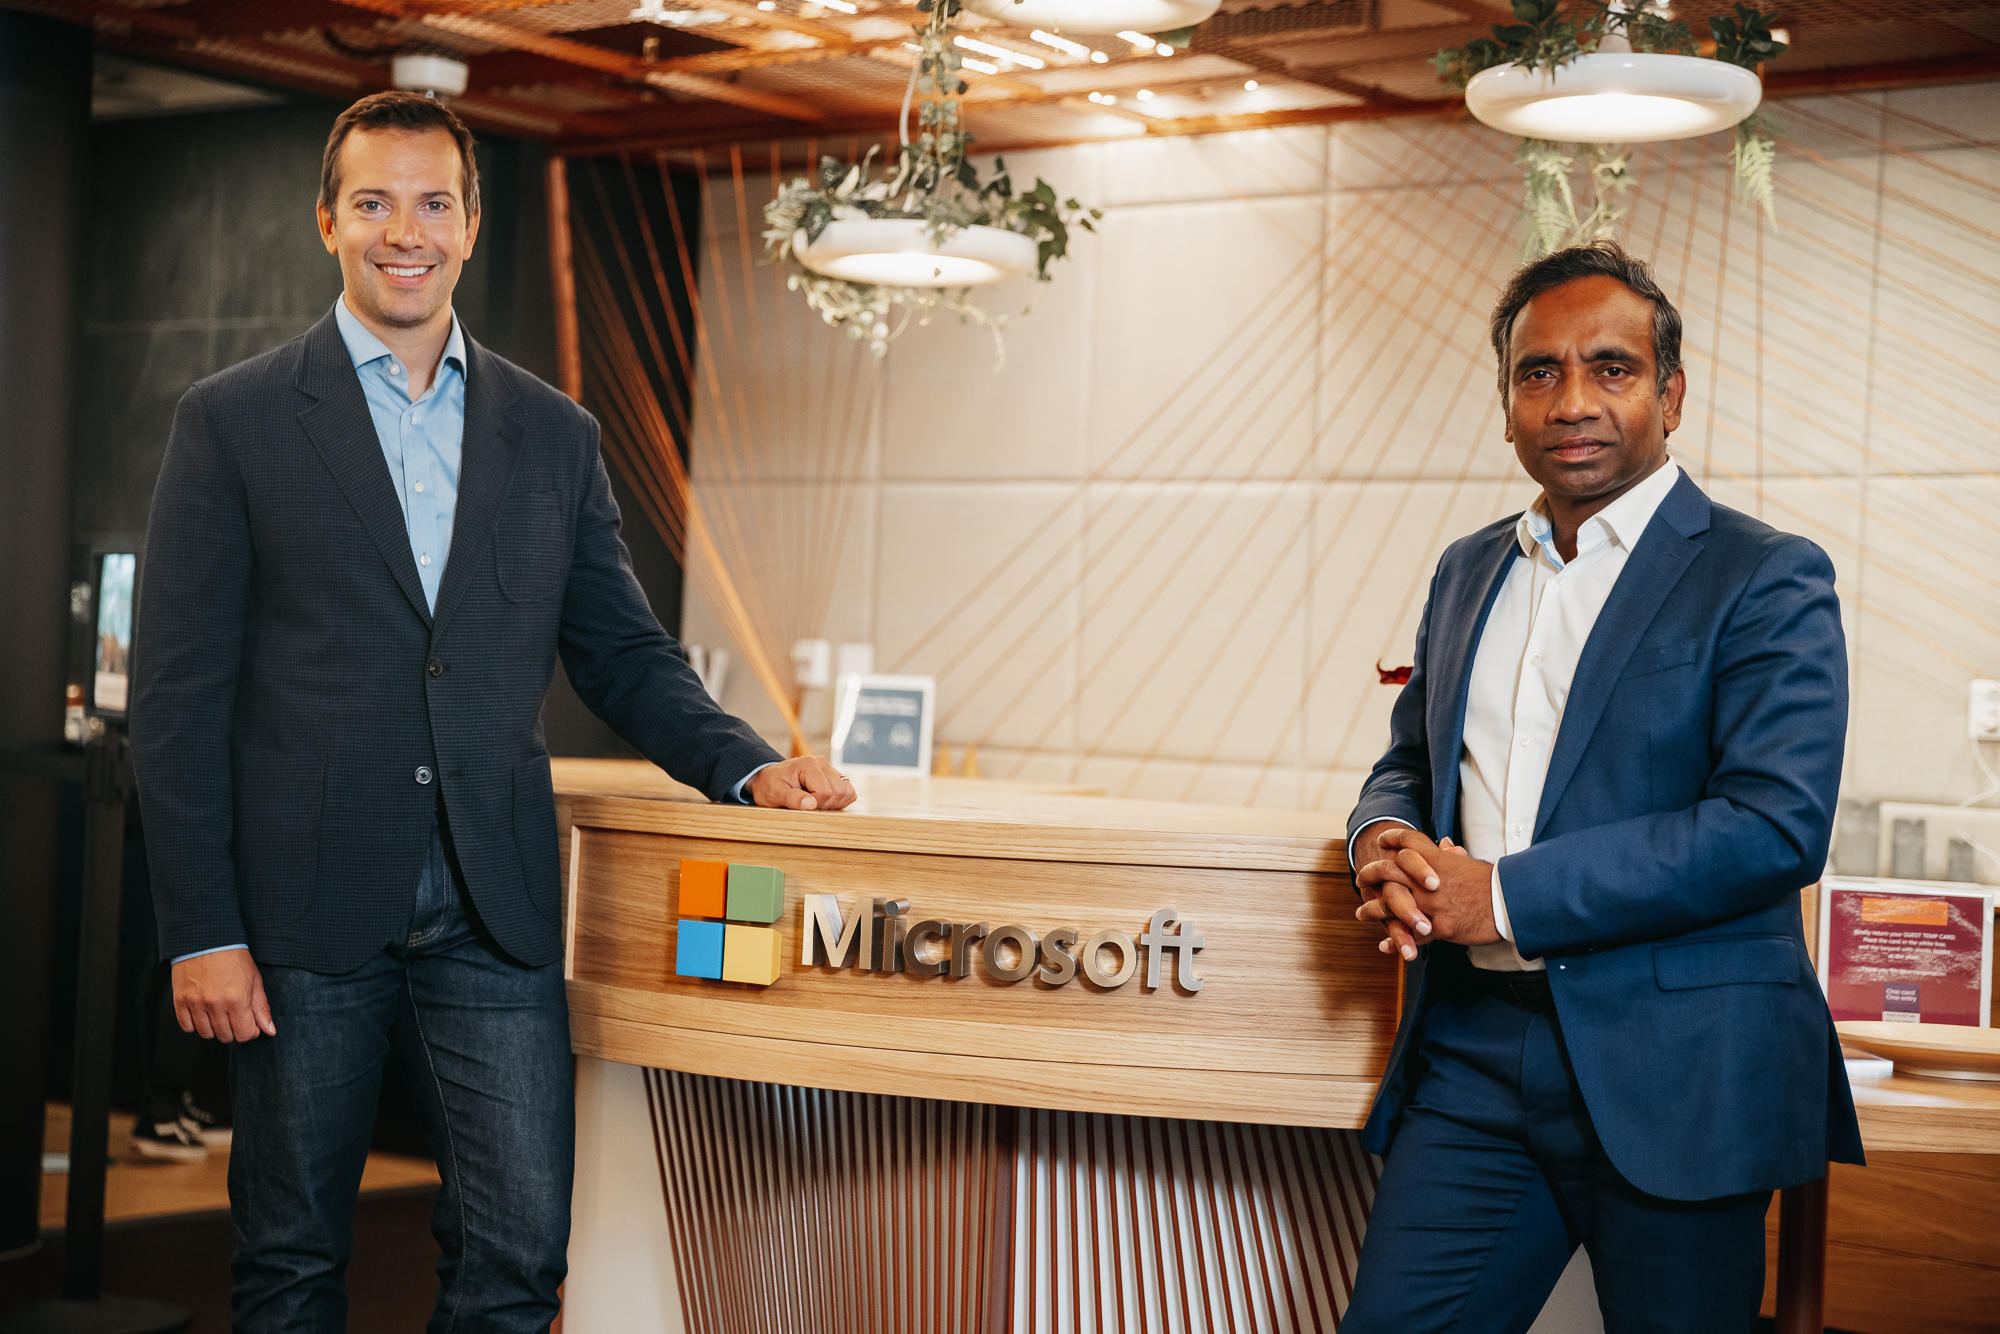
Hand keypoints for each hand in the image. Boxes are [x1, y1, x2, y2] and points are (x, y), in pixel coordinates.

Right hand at [173, 948, 275, 1042]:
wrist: (207, 940)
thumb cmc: (233, 959)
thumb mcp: (254, 981)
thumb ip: (261, 1008)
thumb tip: (269, 1031)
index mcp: (237, 999)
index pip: (245, 1035)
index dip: (250, 1031)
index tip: (249, 1023)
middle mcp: (215, 1004)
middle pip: (226, 1037)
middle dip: (234, 1030)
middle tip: (234, 1016)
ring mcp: (195, 1003)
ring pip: (206, 1034)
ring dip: (215, 1028)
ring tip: (219, 1013)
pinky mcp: (180, 1001)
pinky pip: (187, 1027)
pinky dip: (195, 1024)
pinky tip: (203, 1013)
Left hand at [747, 756, 856, 811]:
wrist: (769, 779)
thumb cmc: (770, 786)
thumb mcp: (774, 794)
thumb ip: (792, 799)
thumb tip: (811, 804)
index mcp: (808, 764)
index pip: (824, 791)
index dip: (815, 805)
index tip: (801, 806)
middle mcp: (822, 762)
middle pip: (839, 792)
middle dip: (825, 805)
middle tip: (807, 805)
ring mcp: (830, 768)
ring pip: (847, 792)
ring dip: (834, 804)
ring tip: (815, 803)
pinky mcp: (835, 776)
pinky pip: (849, 792)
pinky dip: (839, 801)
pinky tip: (823, 802)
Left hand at [1354, 827, 1498, 956]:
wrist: (1510, 904)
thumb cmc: (1494, 883)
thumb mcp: (1470, 865)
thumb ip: (1452, 856)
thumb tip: (1444, 844)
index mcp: (1438, 860)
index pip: (1407, 841)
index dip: (1391, 838)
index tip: (1380, 841)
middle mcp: (1428, 879)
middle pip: (1389, 870)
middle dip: (1370, 874)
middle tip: (1361, 879)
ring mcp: (1431, 903)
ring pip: (1392, 904)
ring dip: (1374, 910)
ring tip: (1362, 913)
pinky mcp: (1438, 927)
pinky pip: (1410, 934)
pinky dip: (1396, 941)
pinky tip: (1385, 944)